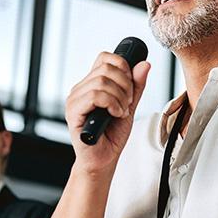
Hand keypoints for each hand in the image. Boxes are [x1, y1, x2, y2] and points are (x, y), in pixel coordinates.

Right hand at [66, 52, 149, 171]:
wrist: (103, 159)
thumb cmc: (112, 135)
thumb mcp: (130, 105)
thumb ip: (136, 86)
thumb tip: (144, 64)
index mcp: (91, 83)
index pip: (105, 58)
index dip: (122, 66)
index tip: (131, 86)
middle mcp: (81, 89)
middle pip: (106, 68)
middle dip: (125, 85)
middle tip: (128, 103)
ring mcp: (75, 100)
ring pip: (102, 82)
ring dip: (120, 97)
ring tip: (121, 111)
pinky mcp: (73, 112)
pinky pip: (94, 96)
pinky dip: (112, 104)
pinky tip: (115, 114)